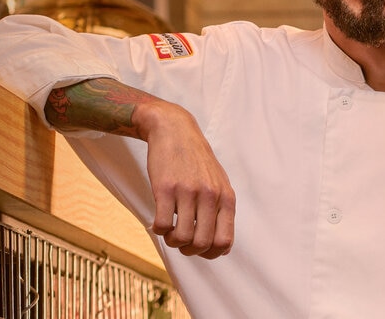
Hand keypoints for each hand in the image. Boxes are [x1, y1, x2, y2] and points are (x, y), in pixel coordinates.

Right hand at [133, 99, 235, 258]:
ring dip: (172, 242)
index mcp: (226, 197)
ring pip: (181, 238)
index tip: (198, 248)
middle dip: (189, 250)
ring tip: (169, 232)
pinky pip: (162, 225)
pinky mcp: (165, 188)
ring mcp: (188, 192)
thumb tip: (222, 246)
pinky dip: (158, 230)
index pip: (224, 242)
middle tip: (181, 241)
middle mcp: (210, 196)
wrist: (175, 130)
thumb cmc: (196, 160)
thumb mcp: (219, 182)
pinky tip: (158, 221)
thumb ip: (222, 210)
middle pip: (202, 244)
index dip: (210, 254)